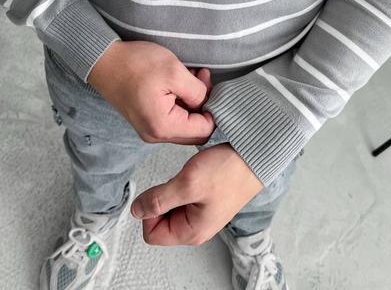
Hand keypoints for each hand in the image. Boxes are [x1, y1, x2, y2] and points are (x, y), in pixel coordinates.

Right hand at [87, 40, 215, 144]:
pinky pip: (173, 117)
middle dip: (204, 104)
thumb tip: (207, 102)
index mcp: (164, 127)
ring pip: (185, 122)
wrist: (104, 61)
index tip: (210, 85)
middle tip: (202, 77)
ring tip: (192, 75)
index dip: (214, 108)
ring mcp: (150, 129)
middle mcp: (156, 135)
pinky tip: (180, 80)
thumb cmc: (137, 65)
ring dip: (193, 100)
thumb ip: (197, 91)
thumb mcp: (175, 72)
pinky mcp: (147, 119)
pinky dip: (181, 101)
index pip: (204, 130)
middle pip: (195, 130)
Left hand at [130, 143, 263, 245]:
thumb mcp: (188, 183)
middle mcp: (196, 228)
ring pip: (171, 206)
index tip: (159, 191)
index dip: (148, 211)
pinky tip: (193, 173)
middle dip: (162, 199)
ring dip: (172, 189)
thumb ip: (159, 199)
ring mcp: (202, 214)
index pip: (151, 234)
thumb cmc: (229, 170)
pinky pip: (183, 196)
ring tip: (187, 175)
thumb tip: (136, 210)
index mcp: (192, 232)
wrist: (255, 155)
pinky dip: (182, 184)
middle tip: (176, 180)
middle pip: (160, 221)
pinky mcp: (206, 199)